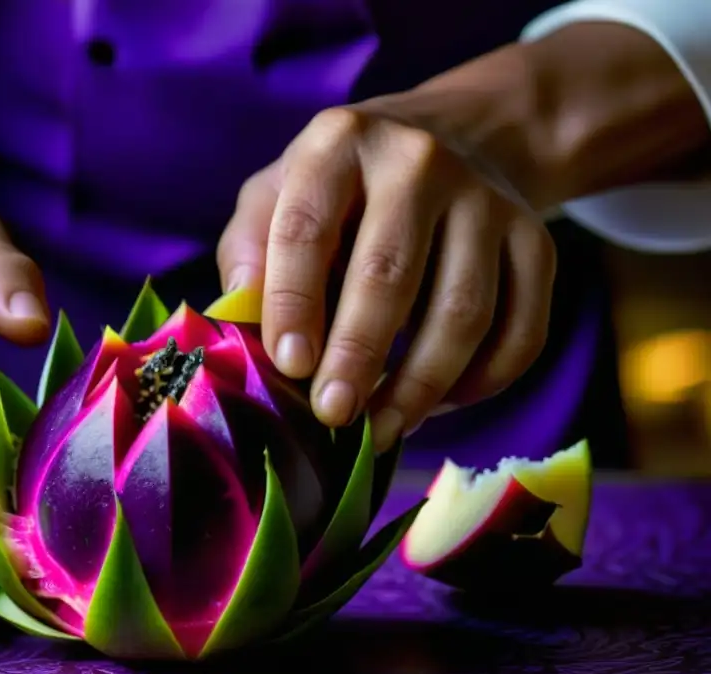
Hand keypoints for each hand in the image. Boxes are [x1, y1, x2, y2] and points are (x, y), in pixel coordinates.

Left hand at [217, 106, 555, 451]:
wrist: (453, 139)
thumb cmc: (340, 189)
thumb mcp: (276, 194)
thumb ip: (250, 251)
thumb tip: (244, 324)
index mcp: (338, 143)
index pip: (307, 229)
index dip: (293, 303)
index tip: (289, 365)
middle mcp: (418, 161)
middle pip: (389, 274)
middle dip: (357, 356)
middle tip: (333, 415)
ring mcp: (487, 200)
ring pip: (464, 312)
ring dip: (420, 385)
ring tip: (381, 428)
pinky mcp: (536, 240)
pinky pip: (521, 331)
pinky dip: (481, 383)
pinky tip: (437, 404)